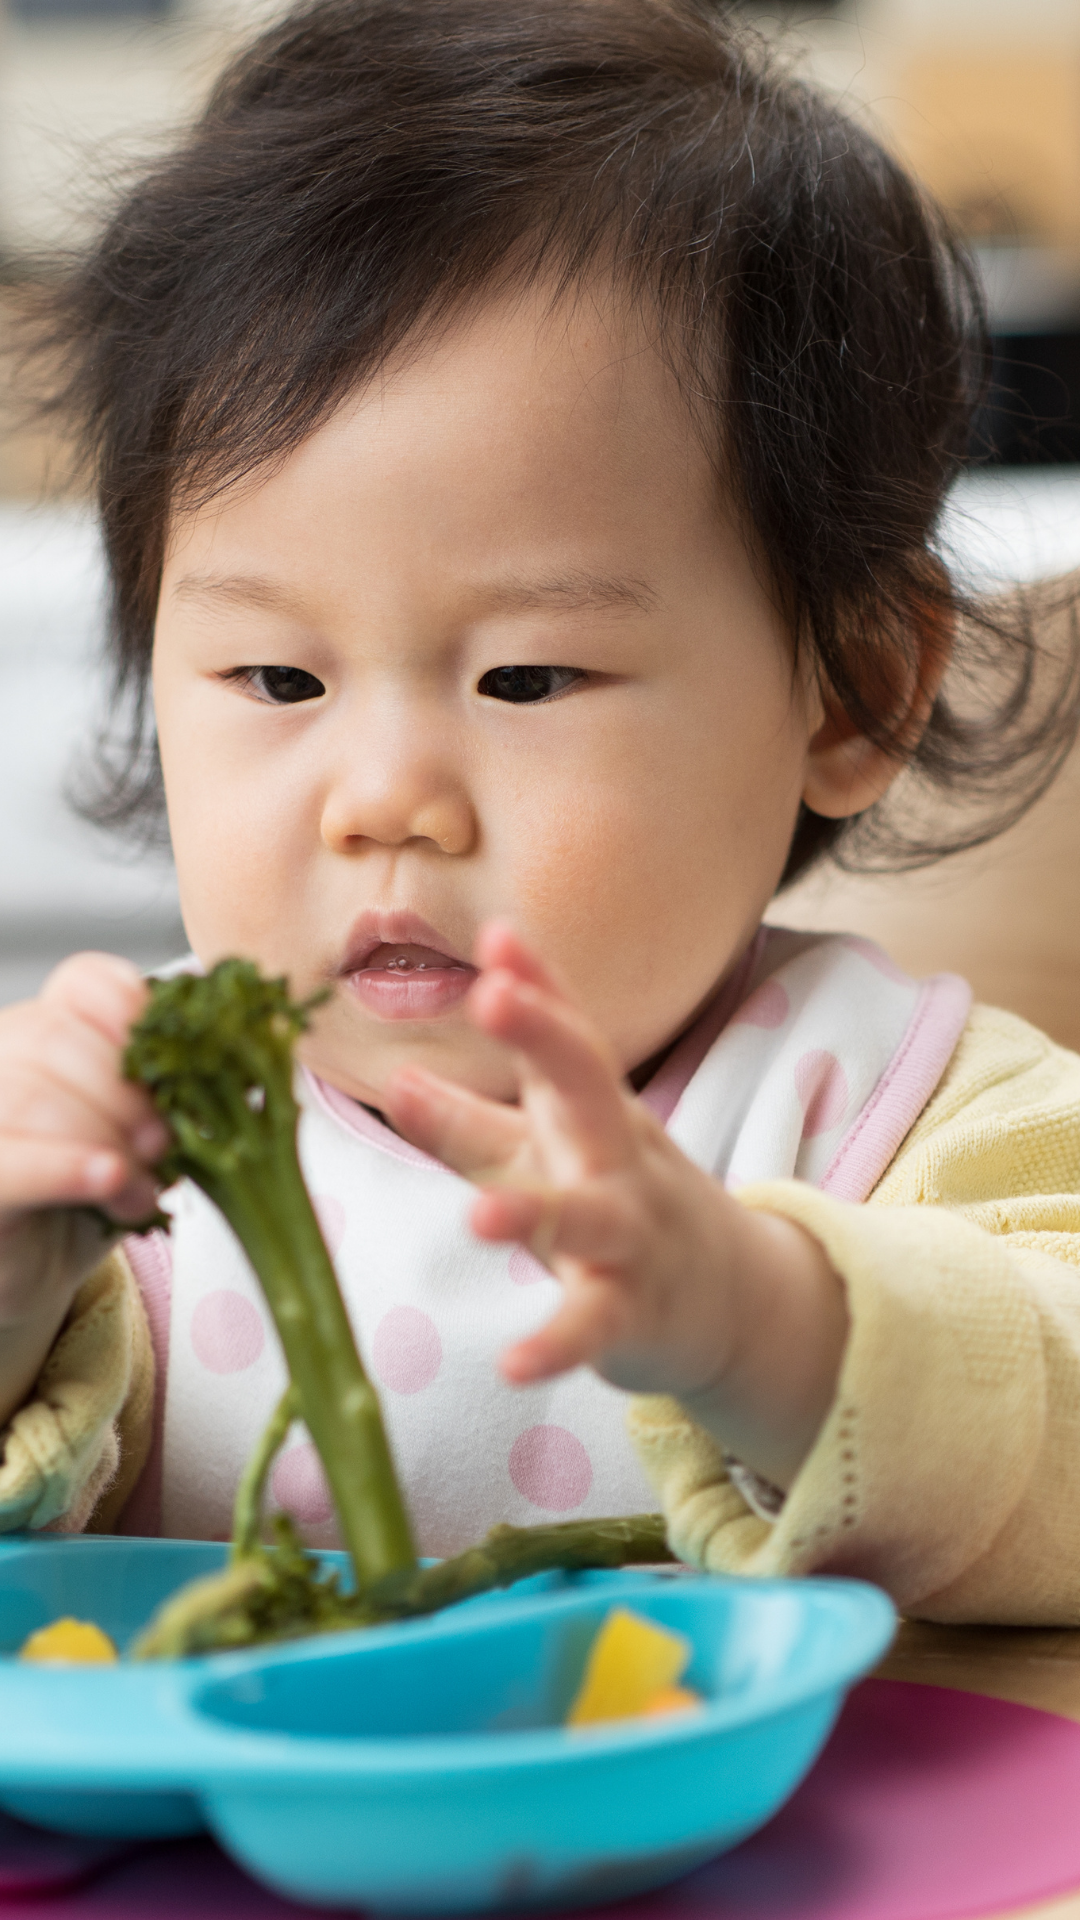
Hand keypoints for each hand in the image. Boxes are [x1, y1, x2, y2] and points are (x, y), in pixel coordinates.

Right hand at [0, 954, 169, 1419]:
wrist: (39, 1269)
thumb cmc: (95, 1192)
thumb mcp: (151, 1137)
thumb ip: (187, 1096)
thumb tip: (259, 1061)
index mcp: (50, 1030)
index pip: (86, 983)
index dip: (133, 1011)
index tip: (172, 1061)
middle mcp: (4, 1058)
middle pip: (62, 1040)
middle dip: (128, 1095)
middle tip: (167, 1146)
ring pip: (38, 1098)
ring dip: (108, 1143)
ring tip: (142, 1190)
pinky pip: (13, 1161)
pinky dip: (66, 1167)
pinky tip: (109, 1180)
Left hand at [384, 925, 847, 1486]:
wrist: (725, 1298)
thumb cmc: (613, 1200)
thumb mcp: (545, 1151)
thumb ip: (470, 1117)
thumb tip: (396, 1077)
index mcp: (591, 1110)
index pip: (567, 1035)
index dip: (536, 987)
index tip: (497, 935)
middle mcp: (616, 1158)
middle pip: (588, 1088)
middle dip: (545, 1037)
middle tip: (494, 994)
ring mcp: (630, 1234)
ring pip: (587, 1216)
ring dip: (535, 1209)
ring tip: (479, 1215)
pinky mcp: (630, 1312)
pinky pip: (593, 1325)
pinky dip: (556, 1345)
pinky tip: (513, 1365)